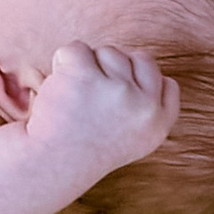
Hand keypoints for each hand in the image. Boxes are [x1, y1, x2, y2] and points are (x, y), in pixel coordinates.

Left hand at [27, 44, 178, 168]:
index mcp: (159, 123)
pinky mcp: (85, 76)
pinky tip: (60, 89)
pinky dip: (63, 63)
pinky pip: (77, 49)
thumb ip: (148, 109)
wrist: (47, 164)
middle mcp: (144, 106)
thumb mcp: (133, 140)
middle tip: (91, 100)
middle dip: (114, 71)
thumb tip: (157, 74)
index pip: (166, 83)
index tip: (116, 99)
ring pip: (107, 52)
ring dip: (87, 67)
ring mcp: (117, 89)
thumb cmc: (84, 149)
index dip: (139, 83)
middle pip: (139, 60)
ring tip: (74, 98)